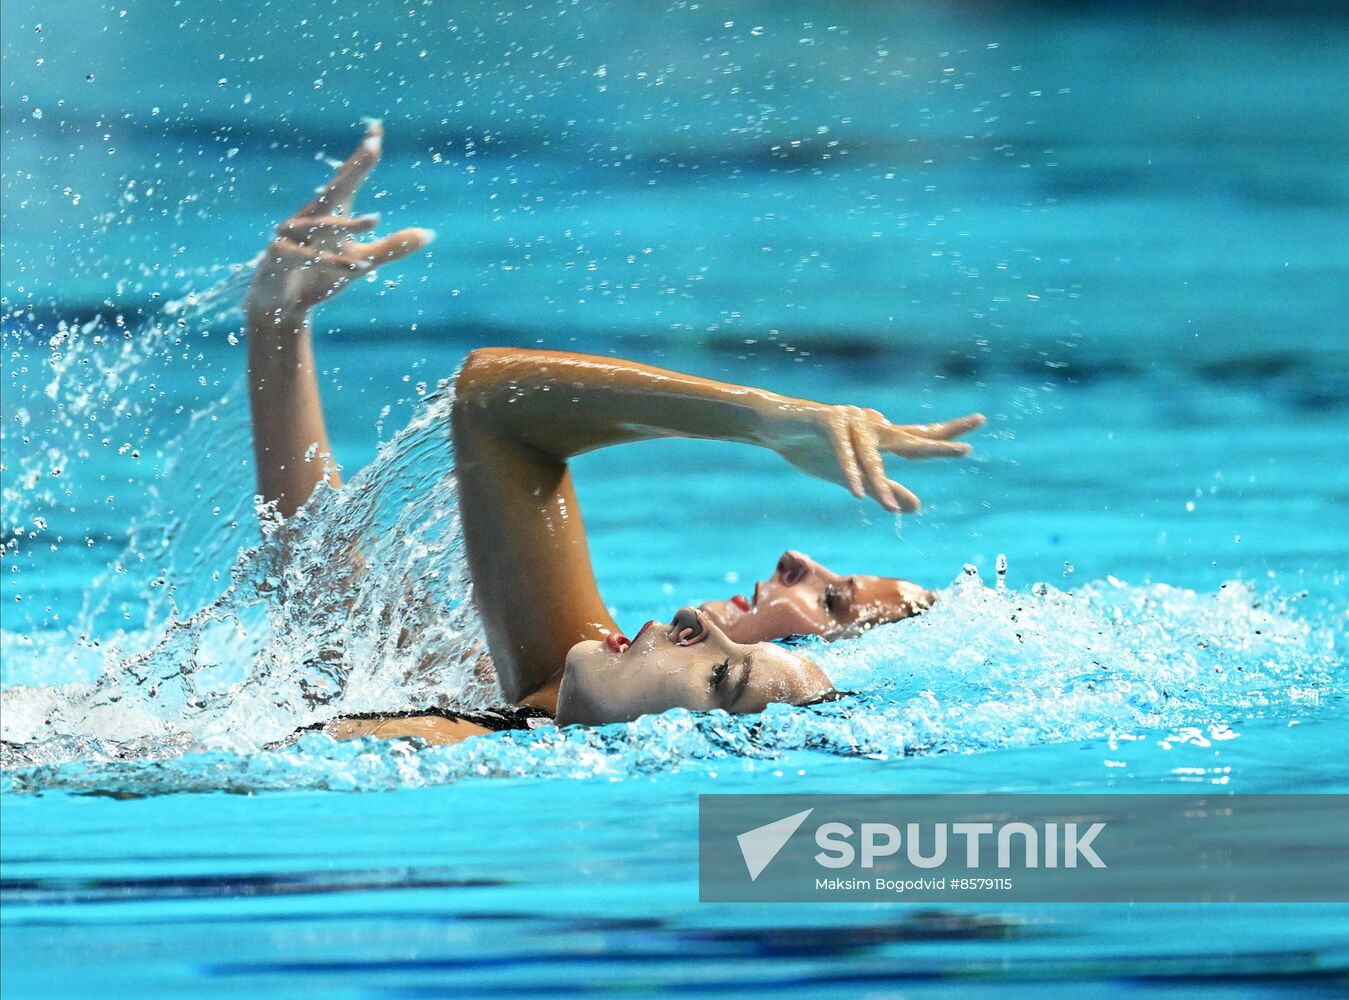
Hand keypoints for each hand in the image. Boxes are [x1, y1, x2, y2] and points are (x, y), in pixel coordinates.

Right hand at [245, 121, 433, 324]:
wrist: (279, 304)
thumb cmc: (318, 275)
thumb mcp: (362, 262)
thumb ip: (392, 247)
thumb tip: (428, 234)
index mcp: (330, 213)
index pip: (348, 179)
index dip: (363, 157)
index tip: (377, 129)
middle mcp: (310, 217)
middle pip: (335, 189)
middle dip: (354, 169)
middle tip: (373, 145)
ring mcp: (292, 236)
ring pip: (322, 226)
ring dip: (348, 226)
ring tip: (376, 221)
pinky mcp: (279, 258)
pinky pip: (309, 258)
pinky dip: (333, 264)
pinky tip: (356, 269)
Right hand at [763, 402, 983, 512]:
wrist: (774, 427)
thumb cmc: (813, 448)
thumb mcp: (853, 478)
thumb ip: (885, 491)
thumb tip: (918, 507)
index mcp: (879, 436)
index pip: (918, 436)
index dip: (946, 435)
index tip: (977, 425)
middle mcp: (871, 423)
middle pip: (907, 438)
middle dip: (936, 445)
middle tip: (966, 450)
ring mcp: (851, 420)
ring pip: (872, 456)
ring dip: (879, 485)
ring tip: (889, 509)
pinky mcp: (827, 421)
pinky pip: (842, 451)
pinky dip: (848, 471)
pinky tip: (855, 492)